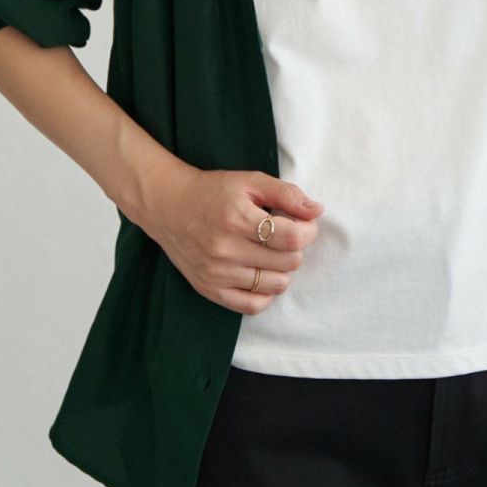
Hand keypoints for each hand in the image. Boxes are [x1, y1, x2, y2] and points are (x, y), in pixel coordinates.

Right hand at [143, 161, 325, 314]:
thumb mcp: (250, 181)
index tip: (303, 223)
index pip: (292, 237)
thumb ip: (286, 194)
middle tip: (284, 235)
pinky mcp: (209, 289)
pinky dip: (265, 293)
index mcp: (237, 218)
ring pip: (276, 285)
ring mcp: (217, 273)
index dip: (307, 230)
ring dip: (282, 269)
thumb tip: (317, 211)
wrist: (168, 206)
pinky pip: (252, 306)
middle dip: (295, 247)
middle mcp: (226, 249)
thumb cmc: (213, 191)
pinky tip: (261, 273)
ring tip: (270, 252)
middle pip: (288, 262)